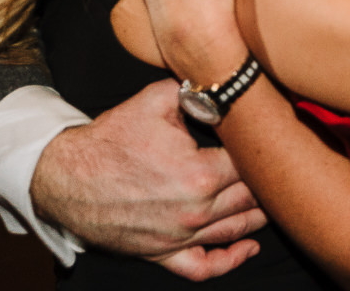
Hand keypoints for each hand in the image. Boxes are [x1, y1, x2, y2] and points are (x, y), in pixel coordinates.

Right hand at [31, 79, 266, 275]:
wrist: (66, 177)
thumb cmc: (110, 140)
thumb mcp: (154, 100)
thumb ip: (195, 90)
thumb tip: (222, 81)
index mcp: (199, 173)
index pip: (250, 163)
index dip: (264, 148)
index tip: (274, 137)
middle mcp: (194, 211)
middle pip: (250, 199)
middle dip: (268, 183)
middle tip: (283, 166)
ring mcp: (179, 237)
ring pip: (235, 231)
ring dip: (259, 217)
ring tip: (273, 199)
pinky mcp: (163, 254)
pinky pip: (203, 268)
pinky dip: (229, 261)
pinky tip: (247, 247)